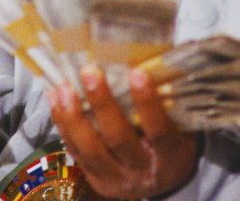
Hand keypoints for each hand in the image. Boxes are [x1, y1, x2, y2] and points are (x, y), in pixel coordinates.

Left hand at [49, 66, 199, 198]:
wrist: (165, 183)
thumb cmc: (173, 144)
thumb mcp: (183, 128)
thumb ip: (169, 102)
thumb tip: (155, 56)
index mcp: (170, 156)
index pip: (159, 131)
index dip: (147, 103)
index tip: (137, 72)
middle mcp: (142, 171)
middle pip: (118, 139)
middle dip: (101, 104)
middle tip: (89, 72)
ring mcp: (117, 180)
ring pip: (90, 150)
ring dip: (74, 117)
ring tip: (63, 88)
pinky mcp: (96, 181)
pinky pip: (76, 153)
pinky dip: (63, 126)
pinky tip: (55, 101)